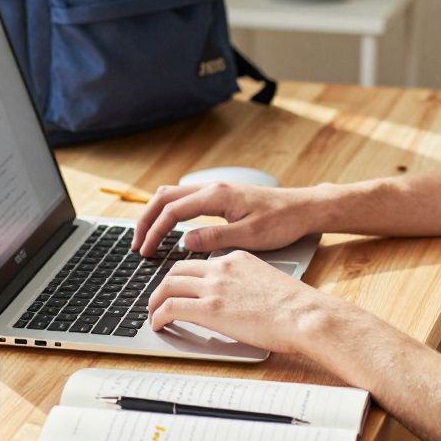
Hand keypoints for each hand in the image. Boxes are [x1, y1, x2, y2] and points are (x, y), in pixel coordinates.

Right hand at [132, 182, 328, 255]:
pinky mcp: (221, 196)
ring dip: (156, 214)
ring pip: (172, 195)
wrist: (303, 208)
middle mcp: (212, 188)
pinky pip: (185, 199)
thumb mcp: (250, 236)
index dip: (155, 232)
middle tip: (136, 244)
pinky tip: (169, 228)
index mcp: (216, 196)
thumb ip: (215, 238)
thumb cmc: (282, 222)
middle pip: (164, 198)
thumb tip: (184, 241)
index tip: (145, 252)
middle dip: (146, 220)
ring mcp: (216, 190)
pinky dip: (169, 211)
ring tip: (147, 237)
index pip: (172, 211)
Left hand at [146, 251, 332, 354]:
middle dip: (164, 285)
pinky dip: (158, 316)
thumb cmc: (297, 307)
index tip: (181, 288)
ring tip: (153, 314)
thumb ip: (248, 285)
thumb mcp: (268, 282)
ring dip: (155, 301)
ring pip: (167, 286)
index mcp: (237, 258)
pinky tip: (158, 325)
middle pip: (177, 269)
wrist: (305, 315)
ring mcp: (213, 287)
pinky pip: (170, 308)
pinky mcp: (208, 309)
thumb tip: (240, 302)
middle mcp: (221, 268)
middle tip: (159, 299)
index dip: (185, 276)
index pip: (200, 263)